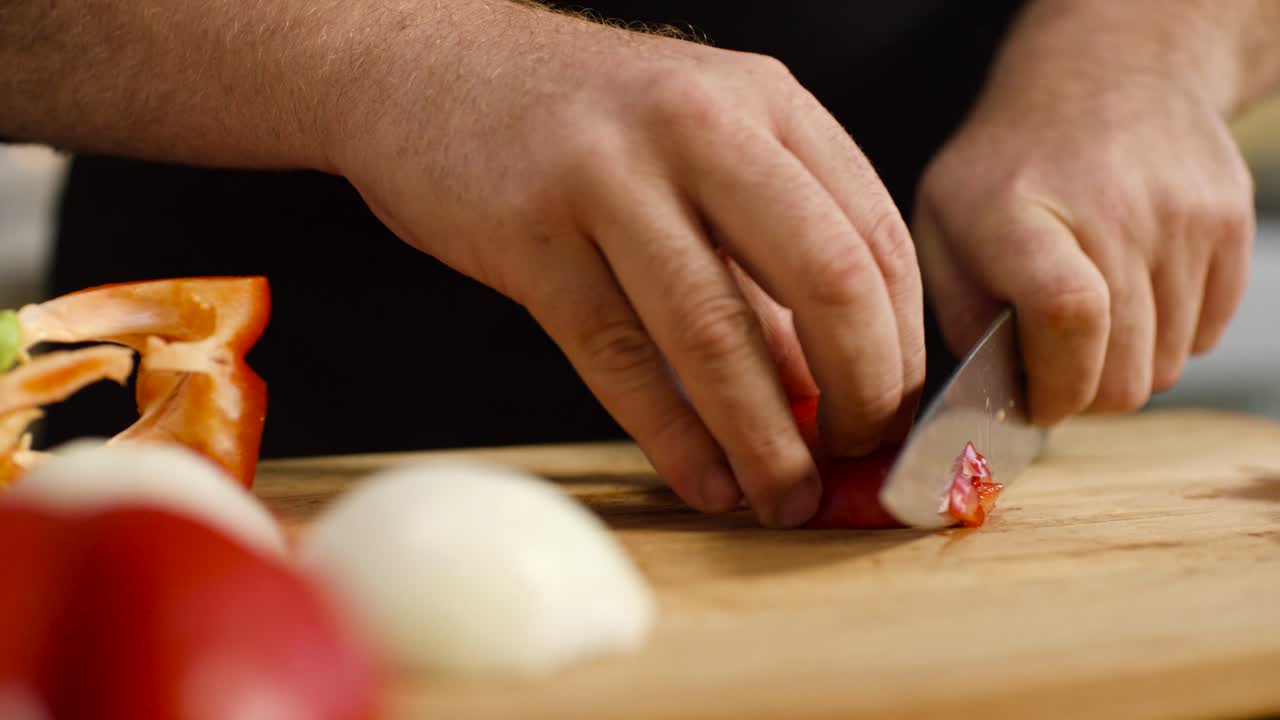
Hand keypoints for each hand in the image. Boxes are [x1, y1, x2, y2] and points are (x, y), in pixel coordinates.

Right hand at [333, 5, 923, 526]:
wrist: (420, 63)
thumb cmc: (572, 114)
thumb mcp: (694, 142)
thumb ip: (763, 252)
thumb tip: (826, 385)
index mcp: (763, 100)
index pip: (875, 235)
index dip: (900, 342)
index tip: (894, 410)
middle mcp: (700, 126)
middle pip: (824, 279)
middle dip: (860, 391)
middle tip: (855, 455)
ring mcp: (610, 177)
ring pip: (719, 333)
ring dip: (765, 438)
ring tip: (783, 497)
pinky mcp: (531, 235)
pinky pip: (621, 359)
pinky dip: (673, 435)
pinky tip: (704, 479)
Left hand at [914, 62, 1253, 424]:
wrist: (1106, 76)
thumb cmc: (1007, 166)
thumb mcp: (942, 226)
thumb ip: (960, 316)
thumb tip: (999, 395)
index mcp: (1020, 216)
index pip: (1068, 318)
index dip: (1057, 387)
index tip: (1036, 401)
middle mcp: (1113, 212)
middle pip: (1126, 371)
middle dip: (1084, 395)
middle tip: (1055, 368)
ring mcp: (1182, 216)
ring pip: (1169, 367)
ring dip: (1125, 365)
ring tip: (1089, 317)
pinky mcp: (1229, 223)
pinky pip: (1207, 336)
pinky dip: (1168, 336)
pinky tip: (1131, 291)